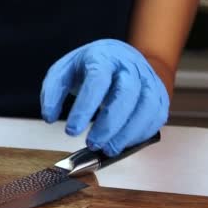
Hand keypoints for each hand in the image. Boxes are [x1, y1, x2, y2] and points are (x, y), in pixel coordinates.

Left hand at [40, 39, 169, 156]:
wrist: (119, 57)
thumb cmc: (88, 67)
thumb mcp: (63, 72)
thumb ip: (52, 93)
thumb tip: (49, 117)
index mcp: (103, 57)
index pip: (97, 80)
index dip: (85, 107)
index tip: (71, 131)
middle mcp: (130, 66)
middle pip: (126, 93)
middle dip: (109, 124)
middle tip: (92, 144)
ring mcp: (148, 79)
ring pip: (146, 106)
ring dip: (127, 133)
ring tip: (108, 150)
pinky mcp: (159, 95)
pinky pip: (156, 116)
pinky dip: (141, 133)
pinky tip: (123, 143)